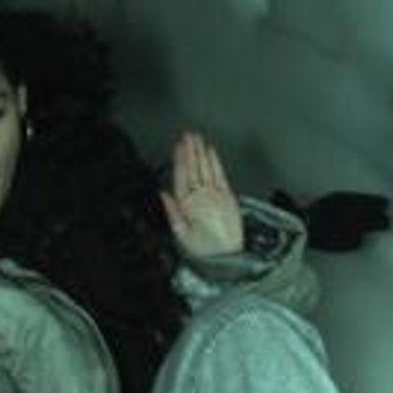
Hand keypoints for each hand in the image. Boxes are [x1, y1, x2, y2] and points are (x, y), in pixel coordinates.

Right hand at [162, 130, 245, 260]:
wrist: (228, 258)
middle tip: (187, 134)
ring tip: (197, 138)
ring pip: (206, 168)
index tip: (178, 146)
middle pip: (194, 168)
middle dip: (190, 150)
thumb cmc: (205, 249)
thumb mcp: (181, 234)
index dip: (180, 159)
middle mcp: (202, 197)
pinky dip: (215, 161)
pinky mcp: (229, 197)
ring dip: (201, 151)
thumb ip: (172, 212)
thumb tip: (164, 194)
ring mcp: (216, 195)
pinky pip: (220, 174)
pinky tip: (211, 151)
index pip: (182, 176)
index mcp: (188, 205)